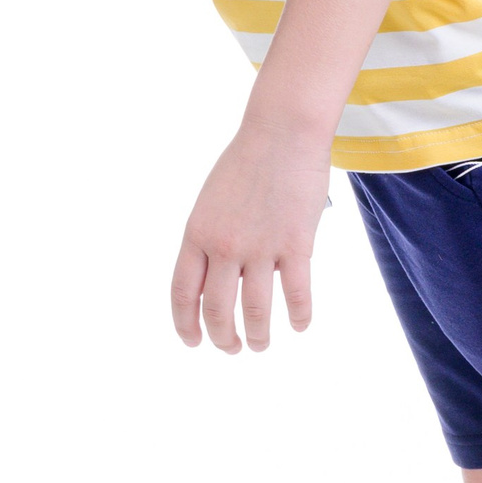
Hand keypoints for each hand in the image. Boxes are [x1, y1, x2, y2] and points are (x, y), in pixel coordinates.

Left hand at [171, 116, 331, 351]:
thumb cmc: (248, 161)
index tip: (194, 342)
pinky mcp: (296, 245)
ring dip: (257, 336)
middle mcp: (224, 246)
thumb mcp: (212, 201)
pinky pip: (296, 294)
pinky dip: (298, 316)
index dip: (186, 325)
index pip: (183, 293)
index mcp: (196, 234)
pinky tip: (298, 326)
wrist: (282, 133)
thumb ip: (211, 238)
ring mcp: (261, 247)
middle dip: (222, 337)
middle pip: (217, 309)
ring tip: (259, 345)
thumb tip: (222, 276)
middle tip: (230, 349)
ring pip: (255, 311)